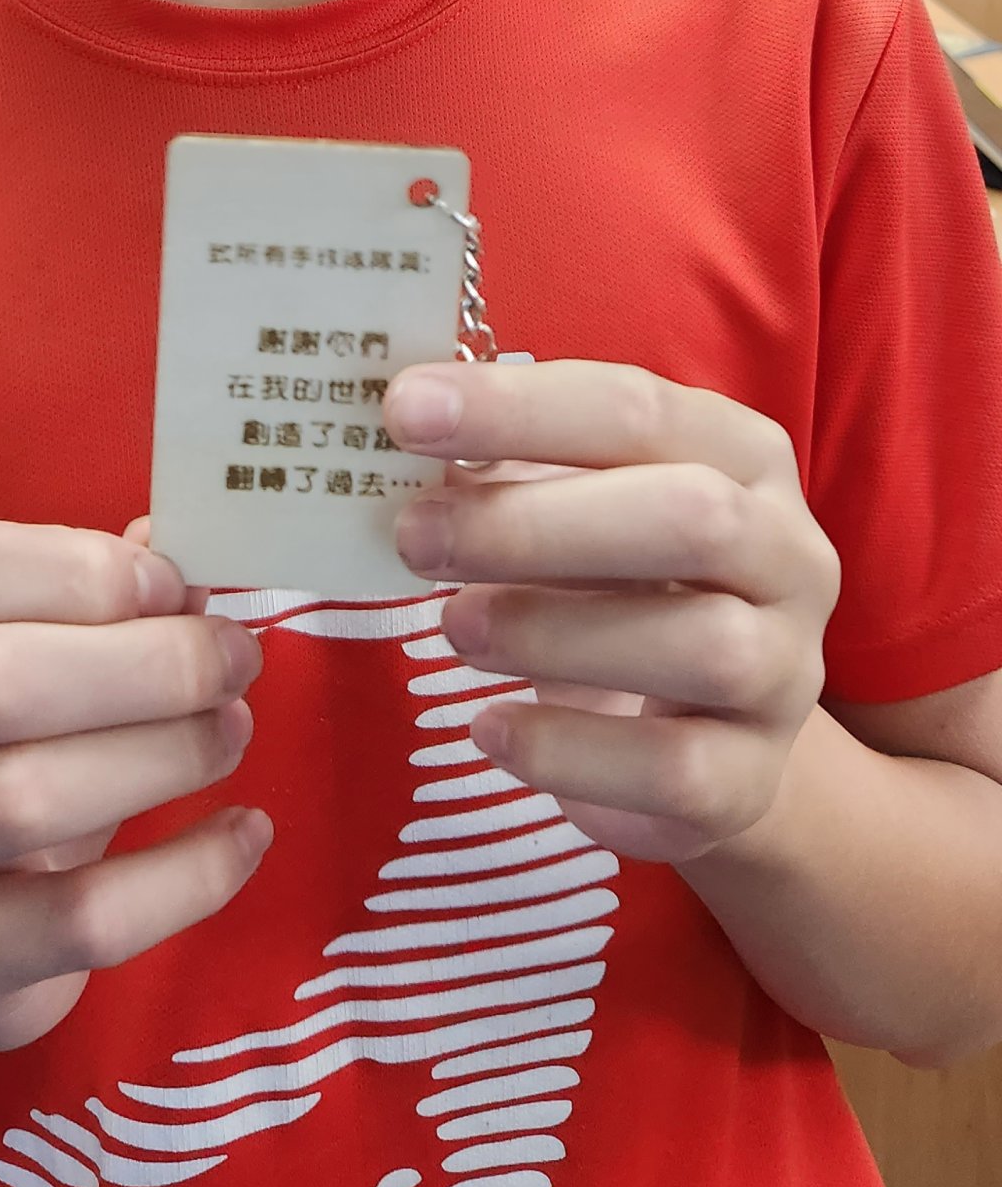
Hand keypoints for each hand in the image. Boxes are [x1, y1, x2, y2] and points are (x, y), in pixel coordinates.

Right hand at [0, 522, 267, 1055]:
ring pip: (23, 800)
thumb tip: (193, 560)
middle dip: (143, 665)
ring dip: (162, 756)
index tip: (171, 584)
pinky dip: (186, 876)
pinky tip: (245, 833)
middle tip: (234, 661)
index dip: (70, 567)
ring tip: (234, 732)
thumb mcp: (31, 663)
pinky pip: (82, 921)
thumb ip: (102, 606)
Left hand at [383, 362, 840, 864]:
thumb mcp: (573, 502)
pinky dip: (570, 751)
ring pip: (702, 646)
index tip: (403, 410)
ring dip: (554, 633)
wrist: (704, 725)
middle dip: (536, 525)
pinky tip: (492, 729)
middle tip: (415, 537)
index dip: (519, 407)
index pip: (638, 408)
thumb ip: (504, 463)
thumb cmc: (620, 576)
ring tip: (452, 627)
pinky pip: (676, 770)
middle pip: (692, 518)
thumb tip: (397, 428)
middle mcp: (789, 554)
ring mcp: (786, 672)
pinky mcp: (754, 778)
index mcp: (741, 453)